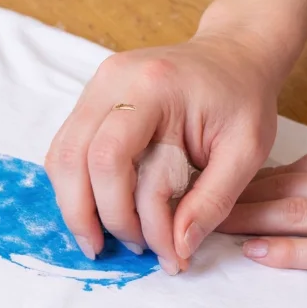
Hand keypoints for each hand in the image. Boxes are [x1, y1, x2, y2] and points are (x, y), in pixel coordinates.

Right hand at [44, 33, 279, 273]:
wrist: (233, 55)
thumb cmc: (243, 100)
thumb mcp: (246, 151)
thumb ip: (212, 201)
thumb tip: (176, 249)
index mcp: (153, 88)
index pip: (112, 161)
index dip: (128, 217)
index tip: (161, 252)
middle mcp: (113, 82)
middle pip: (74, 159)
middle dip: (86, 215)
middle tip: (107, 252)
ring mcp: (96, 87)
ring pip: (60, 157)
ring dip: (73, 205)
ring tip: (98, 238)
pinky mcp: (90, 99)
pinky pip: (65, 150)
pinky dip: (74, 186)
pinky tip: (96, 209)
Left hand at [219, 130, 306, 276]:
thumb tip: (301, 171)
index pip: (283, 170)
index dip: (239, 182)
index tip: (205, 189)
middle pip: (278, 190)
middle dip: (229, 200)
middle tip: (186, 209)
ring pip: (293, 215)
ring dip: (246, 222)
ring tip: (205, 229)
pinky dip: (289, 252)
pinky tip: (256, 253)